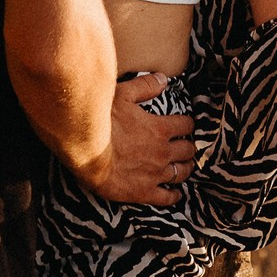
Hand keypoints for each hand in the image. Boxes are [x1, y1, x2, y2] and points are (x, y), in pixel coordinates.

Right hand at [75, 70, 196, 209]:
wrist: (87, 153)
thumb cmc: (102, 122)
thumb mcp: (123, 94)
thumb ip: (145, 86)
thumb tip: (164, 79)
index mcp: (161, 128)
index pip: (186, 125)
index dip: (187, 124)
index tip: (186, 125)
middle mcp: (163, 152)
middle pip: (188, 150)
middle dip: (189, 147)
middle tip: (186, 146)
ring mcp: (155, 174)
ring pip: (181, 172)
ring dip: (185, 168)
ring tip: (184, 167)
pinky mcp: (144, 192)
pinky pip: (167, 197)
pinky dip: (174, 195)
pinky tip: (176, 193)